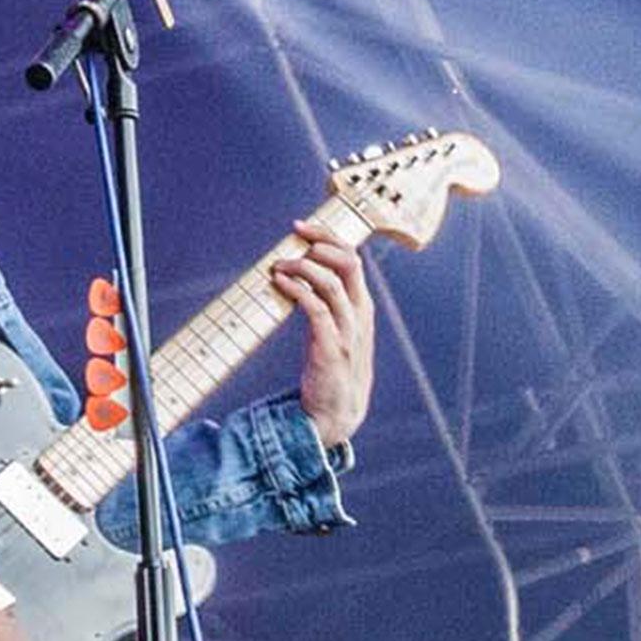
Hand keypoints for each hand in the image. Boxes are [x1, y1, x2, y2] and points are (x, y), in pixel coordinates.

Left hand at [272, 225, 374, 446]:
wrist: (337, 413)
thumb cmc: (332, 369)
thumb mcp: (339, 330)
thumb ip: (329, 303)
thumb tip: (303, 273)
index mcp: (362, 306)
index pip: (353, 259)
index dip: (329, 238)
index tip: (302, 227)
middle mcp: (359, 314)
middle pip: (348, 262)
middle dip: (320, 241)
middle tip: (294, 235)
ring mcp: (347, 331)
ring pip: (331, 282)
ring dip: (302, 267)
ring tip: (279, 264)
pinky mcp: (331, 347)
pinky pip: (315, 309)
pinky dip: (297, 291)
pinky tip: (279, 284)